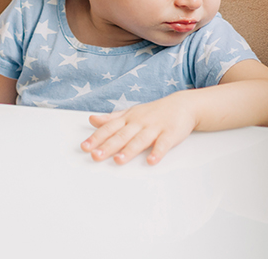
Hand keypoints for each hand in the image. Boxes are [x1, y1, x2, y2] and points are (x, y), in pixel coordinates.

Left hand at [80, 93, 197, 164]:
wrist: (182, 105)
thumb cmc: (153, 112)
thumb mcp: (130, 113)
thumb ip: (111, 118)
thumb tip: (91, 119)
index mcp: (128, 119)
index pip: (109, 128)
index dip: (96, 138)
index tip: (84, 147)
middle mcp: (138, 123)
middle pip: (121, 136)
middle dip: (108, 146)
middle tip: (95, 156)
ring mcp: (154, 128)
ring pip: (140, 140)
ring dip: (129, 151)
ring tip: (118, 160)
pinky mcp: (170, 134)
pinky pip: (163, 144)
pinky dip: (157, 152)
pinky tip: (151, 161)